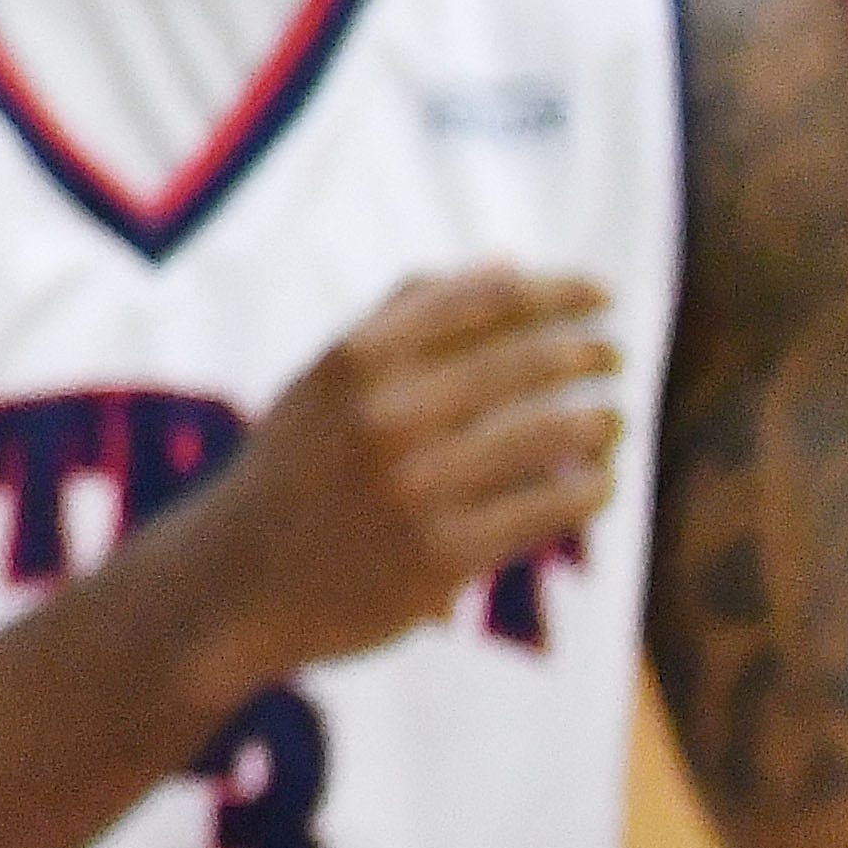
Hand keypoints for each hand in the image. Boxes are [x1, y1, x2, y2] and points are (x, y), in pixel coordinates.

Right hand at [187, 269, 621, 682]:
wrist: (234, 584)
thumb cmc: (294, 470)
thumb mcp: (322, 379)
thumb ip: (403, 316)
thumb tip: (511, 263)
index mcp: (353, 359)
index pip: (484, 299)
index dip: (558, 289)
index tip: (603, 292)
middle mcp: (383, 415)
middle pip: (528, 360)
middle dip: (589, 351)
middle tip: (613, 356)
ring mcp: (414, 487)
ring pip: (552, 433)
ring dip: (601, 421)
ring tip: (610, 423)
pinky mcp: (443, 556)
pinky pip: (551, 506)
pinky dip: (592, 487)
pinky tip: (597, 481)